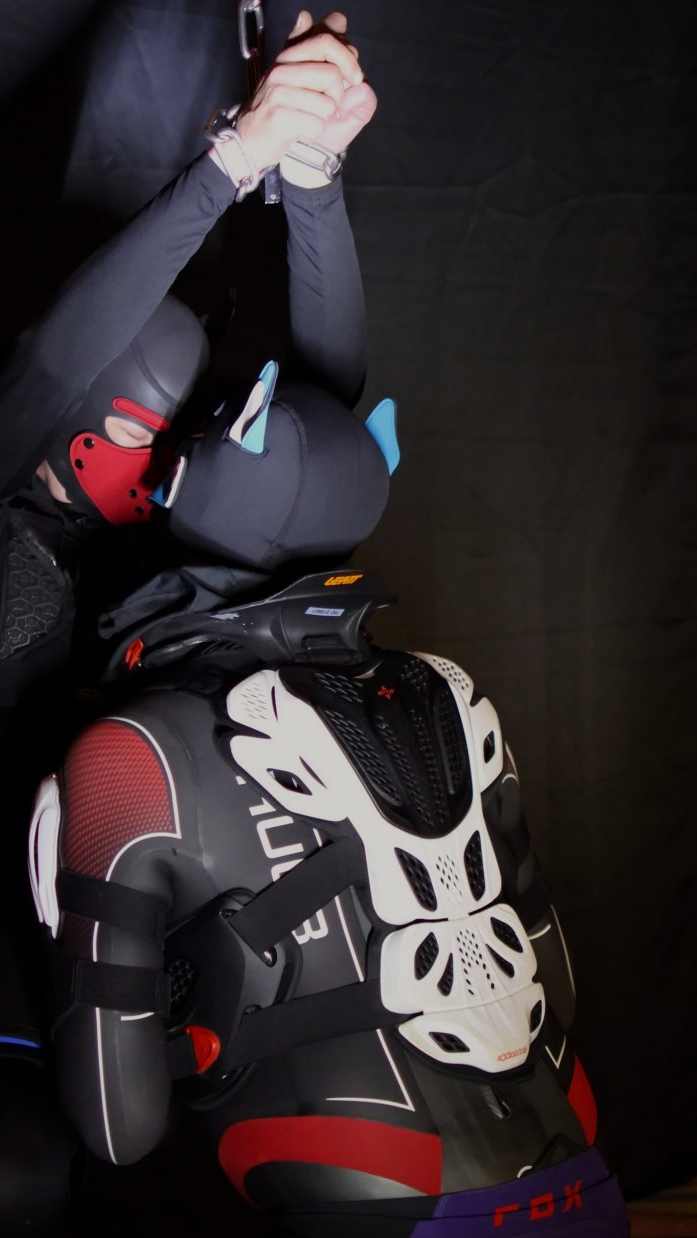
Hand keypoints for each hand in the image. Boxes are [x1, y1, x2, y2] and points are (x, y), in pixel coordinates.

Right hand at [232, 11, 364, 171]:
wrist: (253, 142)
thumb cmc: (284, 110)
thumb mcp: (303, 74)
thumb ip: (323, 48)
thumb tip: (338, 19)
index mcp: (290, 54)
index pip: (326, 39)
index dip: (348, 58)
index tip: (354, 77)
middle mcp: (282, 68)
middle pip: (332, 73)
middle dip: (339, 93)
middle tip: (330, 103)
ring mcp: (279, 91)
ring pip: (328, 103)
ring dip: (325, 116)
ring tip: (309, 116)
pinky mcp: (279, 116)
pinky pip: (317, 124)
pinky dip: (315, 132)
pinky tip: (301, 129)